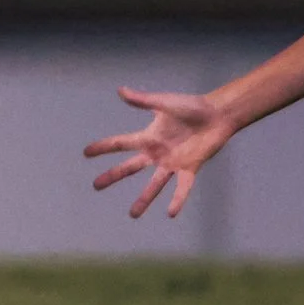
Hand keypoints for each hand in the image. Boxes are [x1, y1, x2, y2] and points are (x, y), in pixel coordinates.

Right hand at [83, 87, 231, 218]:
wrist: (217, 115)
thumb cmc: (191, 107)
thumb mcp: (164, 103)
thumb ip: (142, 100)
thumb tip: (120, 90)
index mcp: (148, 137)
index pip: (120, 143)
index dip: (103, 147)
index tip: (86, 153)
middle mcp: (157, 153)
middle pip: (130, 167)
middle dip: (113, 176)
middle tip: (96, 186)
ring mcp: (172, 163)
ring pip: (154, 185)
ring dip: (144, 199)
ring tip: (133, 214)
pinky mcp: (190, 168)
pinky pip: (182, 187)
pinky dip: (177, 200)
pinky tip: (170, 213)